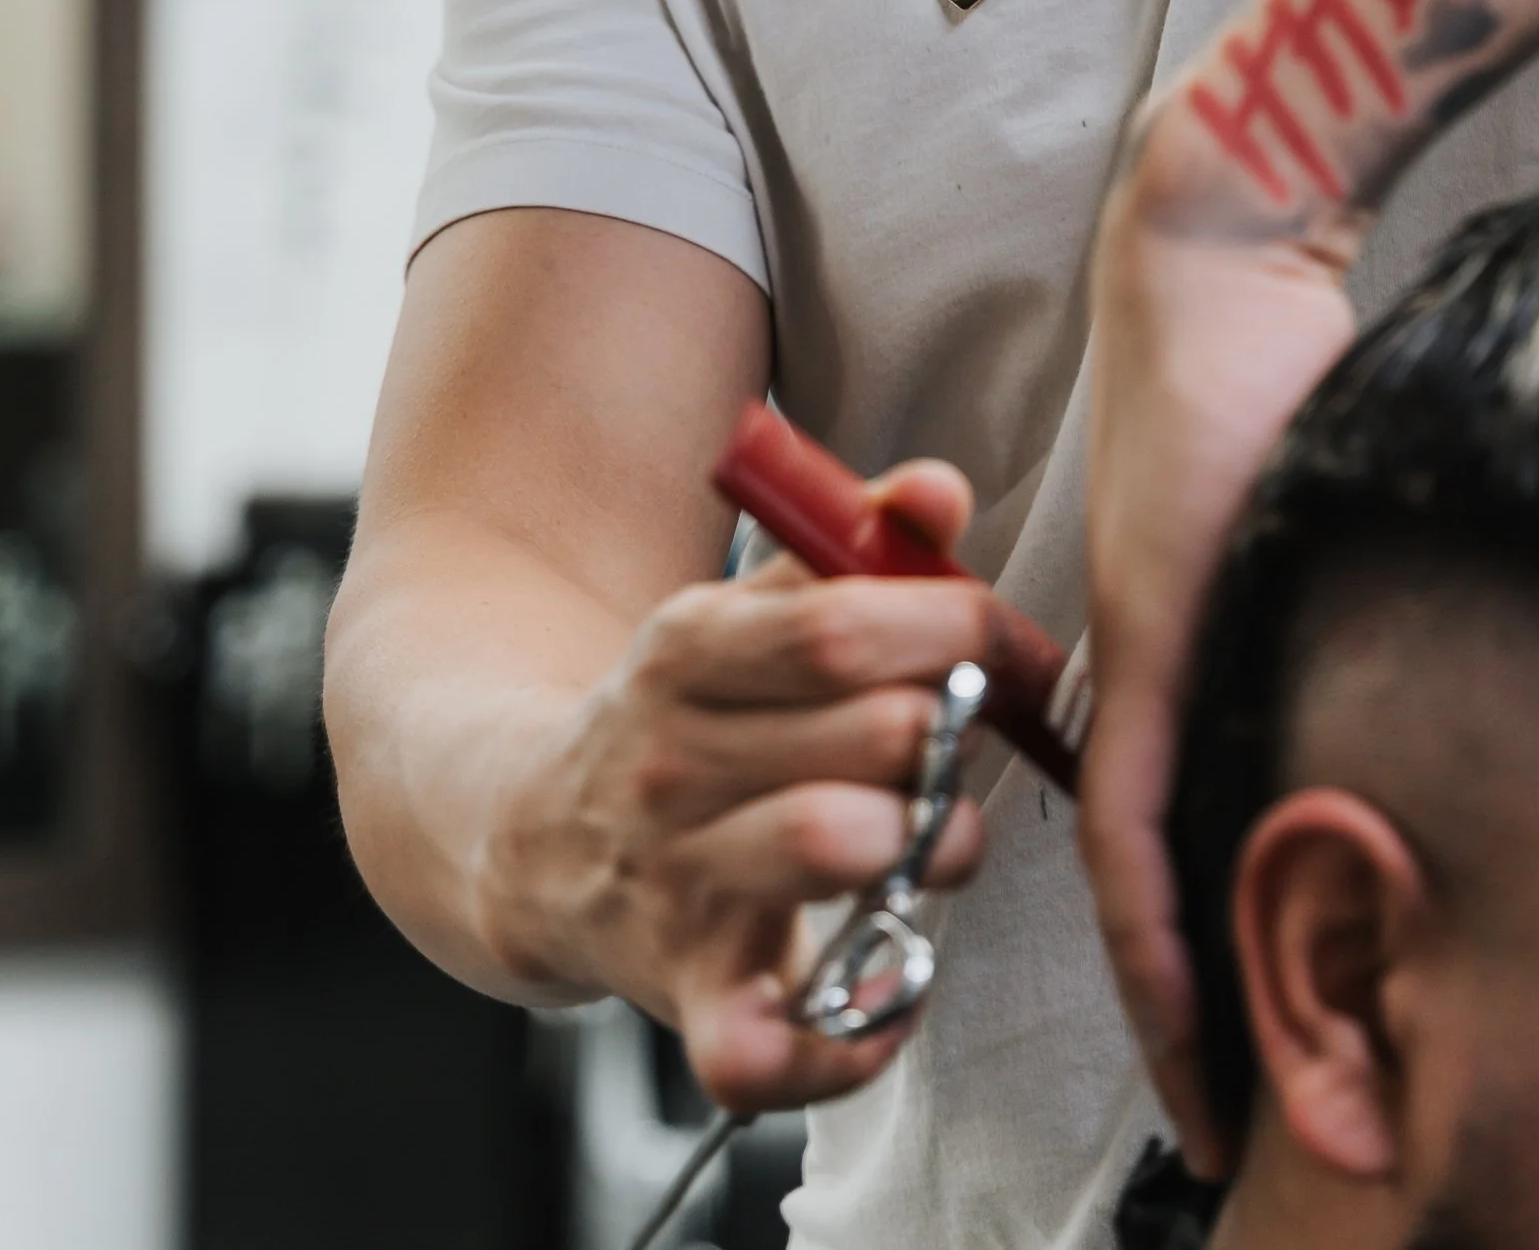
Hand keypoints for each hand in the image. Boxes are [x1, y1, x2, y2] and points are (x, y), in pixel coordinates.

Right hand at [480, 459, 994, 1112]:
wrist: (536, 843)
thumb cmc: (689, 716)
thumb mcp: (741, 611)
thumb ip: (850, 545)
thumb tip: (940, 492)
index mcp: (688, 648)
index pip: (842, 625)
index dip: (954, 628)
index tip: (1003, 645)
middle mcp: (675, 763)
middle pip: (869, 732)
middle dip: (956, 735)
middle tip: (967, 743)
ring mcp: (676, 880)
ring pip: (832, 846)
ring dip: (931, 843)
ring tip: (936, 838)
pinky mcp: (686, 992)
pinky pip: (762, 1045)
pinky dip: (849, 1038)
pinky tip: (896, 989)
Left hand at [1080, 134, 1359, 1175]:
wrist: (1223, 256)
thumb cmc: (1280, 352)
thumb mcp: (1318, 498)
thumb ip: (1337, 585)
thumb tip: (1454, 644)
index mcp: (1180, 649)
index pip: (1167, 847)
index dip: (1191, 967)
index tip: (1230, 1068)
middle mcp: (1146, 671)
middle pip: (1157, 883)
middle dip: (1199, 1016)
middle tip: (1239, 1124)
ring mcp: (1138, 658)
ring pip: (1137, 878)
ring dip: (1174, 1000)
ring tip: (1214, 1106)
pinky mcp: (1147, 639)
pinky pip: (1136, 822)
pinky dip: (1153, 929)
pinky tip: (1176, 1013)